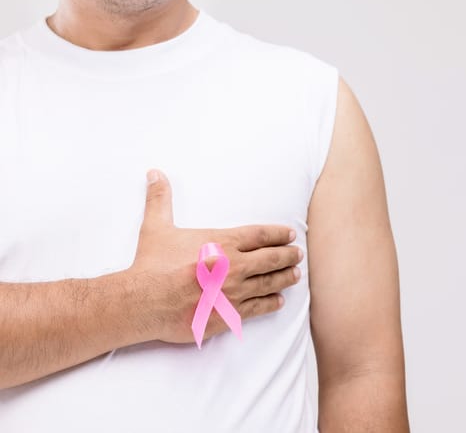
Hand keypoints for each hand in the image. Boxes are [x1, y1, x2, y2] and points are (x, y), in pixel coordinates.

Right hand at [126, 169, 303, 344]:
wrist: (144, 302)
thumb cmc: (151, 265)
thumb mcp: (156, 227)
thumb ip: (160, 199)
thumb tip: (155, 173)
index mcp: (222, 242)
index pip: (260, 235)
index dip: (279, 234)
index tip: (290, 234)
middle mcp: (234, 266)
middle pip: (272, 259)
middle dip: (288, 256)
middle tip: (298, 254)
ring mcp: (234, 291)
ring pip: (270, 283)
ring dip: (285, 278)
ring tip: (295, 275)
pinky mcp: (230, 314)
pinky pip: (259, 307)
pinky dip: (271, 302)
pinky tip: (278, 300)